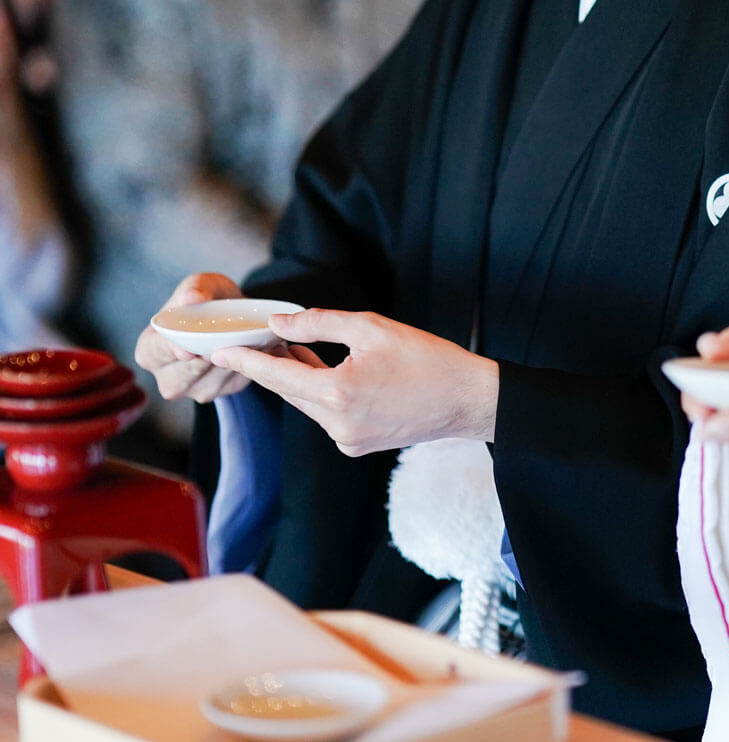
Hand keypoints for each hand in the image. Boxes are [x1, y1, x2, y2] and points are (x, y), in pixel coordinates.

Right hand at [134, 273, 249, 402]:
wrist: (239, 313)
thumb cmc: (210, 299)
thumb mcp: (203, 285)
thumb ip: (195, 289)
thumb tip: (190, 297)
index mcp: (150, 348)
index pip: (153, 353)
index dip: (168, 352)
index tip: (186, 351)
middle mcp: (167, 375)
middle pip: (180, 377)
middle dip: (201, 364)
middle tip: (220, 346)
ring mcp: (193, 388)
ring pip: (208, 385)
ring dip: (225, 366)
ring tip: (238, 343)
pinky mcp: (220, 392)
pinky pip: (230, 386)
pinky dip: (241, 369)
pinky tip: (247, 352)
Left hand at [210, 310, 499, 456]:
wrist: (468, 400)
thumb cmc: (427, 359)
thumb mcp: (372, 327)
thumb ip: (319, 322)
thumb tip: (279, 323)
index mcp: (339, 394)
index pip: (277, 375)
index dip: (246, 360)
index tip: (219, 351)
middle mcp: (338, 425)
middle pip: (289, 391)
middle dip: (271, 365)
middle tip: (257, 338)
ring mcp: (348, 441)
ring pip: (307, 404)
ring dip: (298, 378)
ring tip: (293, 347)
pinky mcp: (358, 447)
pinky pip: (326, 416)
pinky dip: (321, 394)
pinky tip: (326, 372)